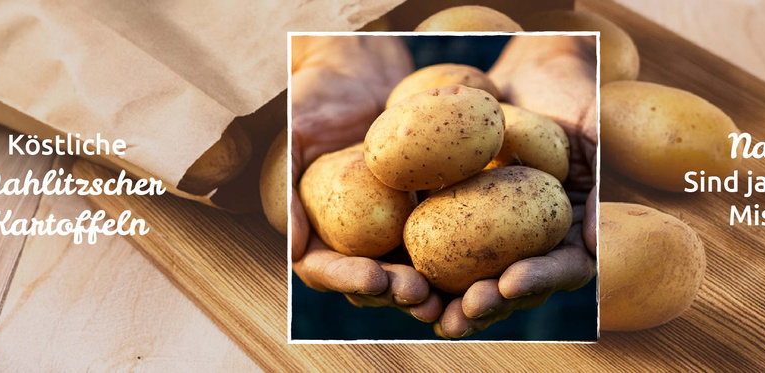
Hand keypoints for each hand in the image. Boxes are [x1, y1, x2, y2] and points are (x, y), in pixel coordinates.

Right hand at [288, 36, 441, 321]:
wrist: (363, 70)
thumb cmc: (318, 96)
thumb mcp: (292, 130)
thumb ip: (285, 182)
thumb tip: (294, 248)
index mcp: (312, 229)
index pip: (324, 269)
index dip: (348, 279)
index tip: (375, 277)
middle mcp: (351, 239)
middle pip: (371, 283)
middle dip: (394, 294)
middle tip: (419, 293)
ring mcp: (389, 232)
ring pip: (408, 275)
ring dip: (428, 293)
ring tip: (449, 298)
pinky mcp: (426, 217)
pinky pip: (443, 244)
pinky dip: (457, 263)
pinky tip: (479, 269)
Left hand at [436, 35, 599, 337]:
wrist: (527, 70)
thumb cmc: (570, 93)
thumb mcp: (593, 126)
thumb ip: (596, 175)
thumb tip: (591, 244)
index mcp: (570, 231)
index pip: (563, 268)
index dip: (539, 280)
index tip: (510, 281)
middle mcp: (531, 242)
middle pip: (512, 287)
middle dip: (489, 304)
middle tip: (465, 309)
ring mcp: (491, 235)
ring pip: (471, 280)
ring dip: (449, 300)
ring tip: (428, 310)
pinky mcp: (452, 220)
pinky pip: (434, 247)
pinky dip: (415, 265)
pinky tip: (393, 276)